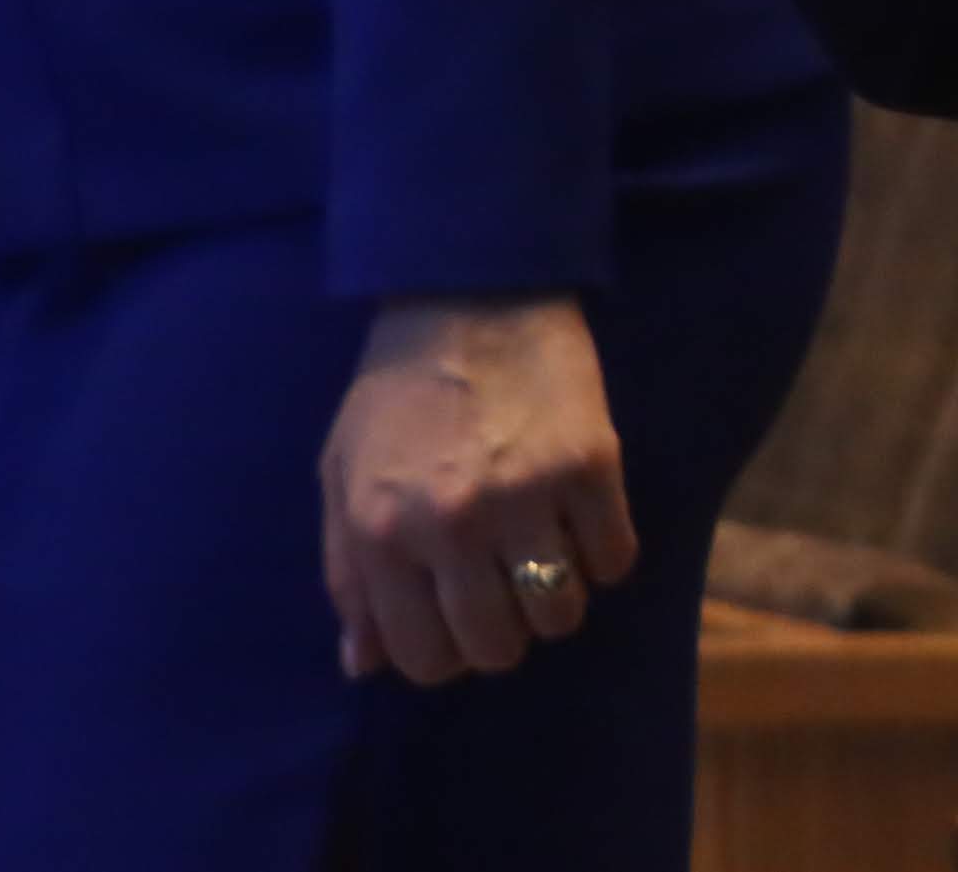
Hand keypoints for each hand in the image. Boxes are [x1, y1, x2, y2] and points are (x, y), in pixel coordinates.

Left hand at [319, 294, 639, 684]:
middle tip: (506, 590)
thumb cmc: (397, 390)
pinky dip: (606, 557)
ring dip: (558, 601)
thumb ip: (348, 576)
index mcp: (382, 535)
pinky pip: (615, 558)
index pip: (424, 657)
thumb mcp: (342, 478)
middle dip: (505, 633)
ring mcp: (525, 496)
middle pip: (498, 646)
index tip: (461, 624)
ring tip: (548, 560)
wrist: (472, 291)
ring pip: (560, 614)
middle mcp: (451, 526)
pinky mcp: (590, 463)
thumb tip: (364, 665)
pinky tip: (585, 523)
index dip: (448, 656)